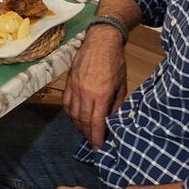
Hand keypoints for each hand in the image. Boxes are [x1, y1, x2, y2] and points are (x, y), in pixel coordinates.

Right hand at [63, 29, 127, 147]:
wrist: (100, 41)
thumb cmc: (115, 62)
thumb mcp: (122, 85)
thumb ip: (116, 104)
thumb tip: (112, 120)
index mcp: (101, 94)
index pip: (97, 123)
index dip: (97, 138)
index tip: (99, 148)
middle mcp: (86, 93)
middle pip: (84, 121)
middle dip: (88, 135)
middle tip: (93, 143)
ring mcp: (75, 87)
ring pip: (74, 114)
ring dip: (79, 126)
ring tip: (86, 132)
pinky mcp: (69, 81)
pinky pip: (66, 103)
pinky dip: (70, 114)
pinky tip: (76, 118)